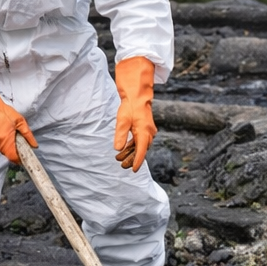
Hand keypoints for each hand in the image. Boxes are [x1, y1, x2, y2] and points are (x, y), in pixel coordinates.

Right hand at [0, 69, 36, 162]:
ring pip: (1, 148)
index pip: (14, 158)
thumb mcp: (20, 122)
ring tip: (6, 131)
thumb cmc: (2, 112)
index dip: (20, 158)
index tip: (24, 157)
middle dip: (13, 148)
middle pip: (8, 153)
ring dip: (5, 143)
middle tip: (14, 136)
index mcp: (6, 141)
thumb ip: (28, 135)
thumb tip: (34, 145)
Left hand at [112, 55, 156, 172]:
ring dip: (130, 152)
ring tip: (120, 159)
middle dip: (132, 159)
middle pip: (141, 150)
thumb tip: (118, 148)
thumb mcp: (122, 121)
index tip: (133, 170)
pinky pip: (139, 140)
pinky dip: (132, 145)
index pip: (141, 151)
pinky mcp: (144, 128)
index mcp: (144, 132)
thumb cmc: (130, 106)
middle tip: (122, 166)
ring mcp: (147, 130)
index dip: (137, 161)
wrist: (137, 95)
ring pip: (140, 145)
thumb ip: (120, 135)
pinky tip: (124, 149)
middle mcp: (148, 133)